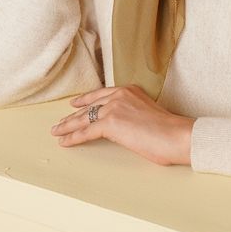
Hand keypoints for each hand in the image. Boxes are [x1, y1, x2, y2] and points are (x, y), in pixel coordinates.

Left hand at [50, 84, 195, 166]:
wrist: (174, 134)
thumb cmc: (167, 129)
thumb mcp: (147, 112)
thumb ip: (132, 113)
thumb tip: (124, 125)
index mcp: (129, 90)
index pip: (101, 94)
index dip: (85, 100)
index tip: (74, 103)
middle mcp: (119, 95)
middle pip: (89, 106)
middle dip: (72, 115)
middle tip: (60, 123)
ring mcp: (113, 107)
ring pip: (84, 118)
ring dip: (67, 126)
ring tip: (56, 132)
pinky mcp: (110, 123)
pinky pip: (86, 132)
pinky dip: (73, 138)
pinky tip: (64, 142)